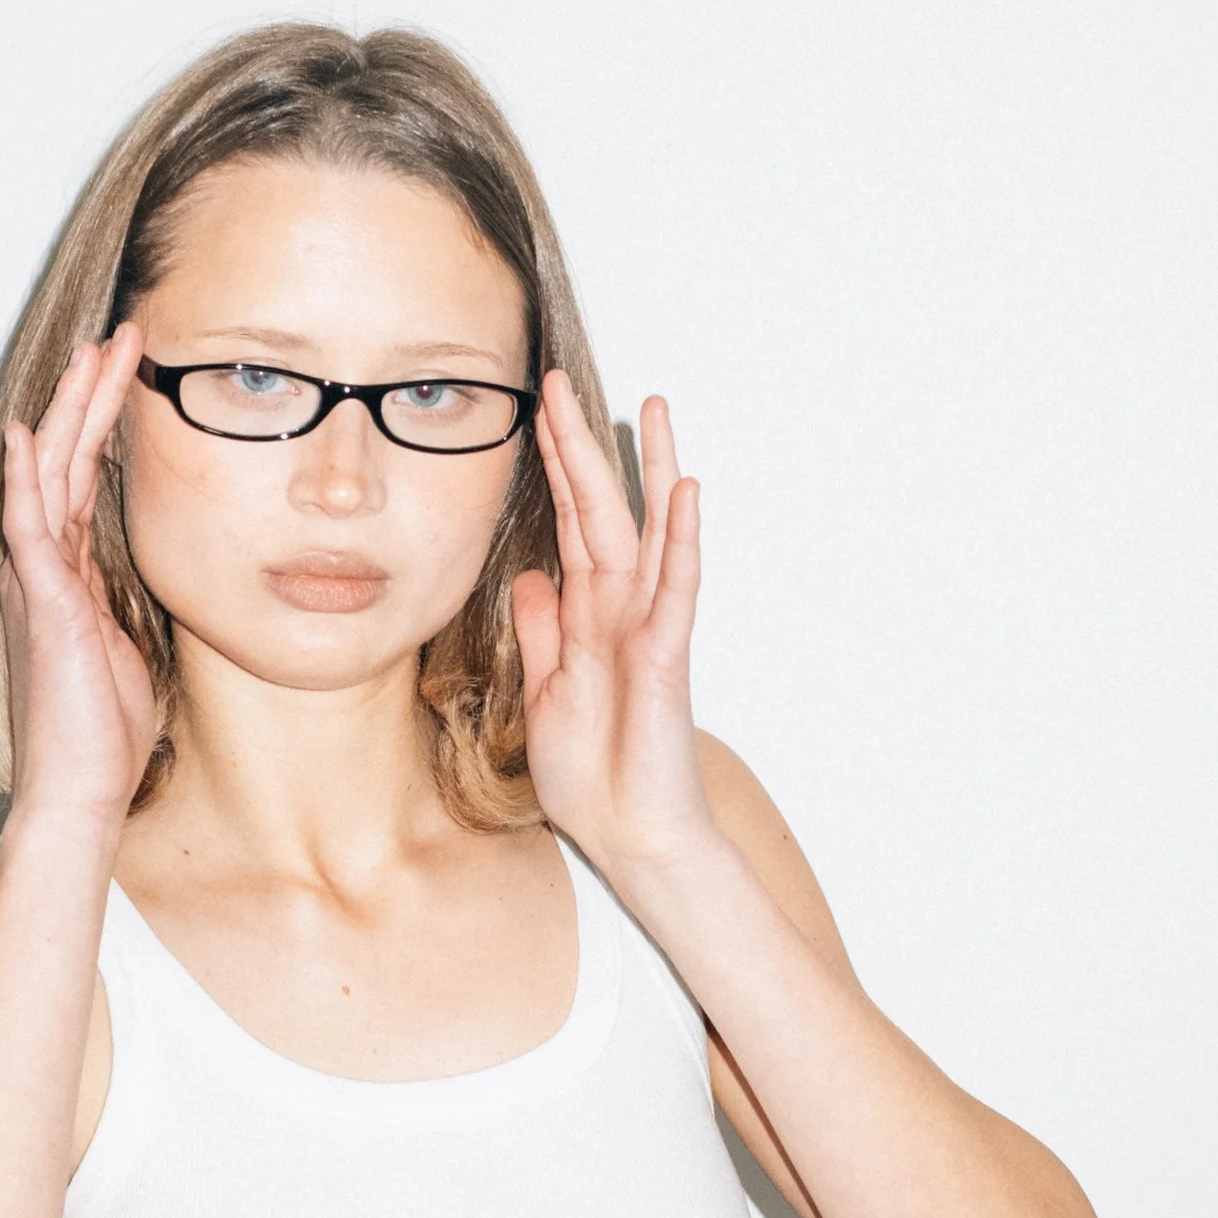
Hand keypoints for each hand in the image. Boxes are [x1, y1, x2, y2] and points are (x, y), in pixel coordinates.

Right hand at [0, 327, 155, 825]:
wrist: (80, 786)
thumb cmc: (104, 731)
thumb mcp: (131, 649)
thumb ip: (131, 606)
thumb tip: (163, 583)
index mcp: (67, 573)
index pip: (86, 479)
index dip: (106, 423)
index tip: (132, 374)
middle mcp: (45, 565)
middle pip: (69, 459)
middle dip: (94, 395)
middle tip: (122, 337)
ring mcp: (39, 579)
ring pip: (51, 473)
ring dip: (73, 411)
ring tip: (95, 354)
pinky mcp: (42, 601)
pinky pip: (29, 525)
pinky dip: (28, 477)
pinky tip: (30, 432)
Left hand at [513, 373, 715, 898]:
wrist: (630, 834)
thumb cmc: (594, 774)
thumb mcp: (544, 691)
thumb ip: (542, 631)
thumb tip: (531, 574)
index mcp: (586, 617)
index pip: (569, 526)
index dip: (551, 470)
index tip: (532, 413)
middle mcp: (620, 610)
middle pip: (602, 511)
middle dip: (581, 446)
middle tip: (559, 383)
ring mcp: (649, 626)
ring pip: (651, 532)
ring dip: (652, 470)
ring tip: (653, 409)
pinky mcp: (669, 654)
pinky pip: (678, 586)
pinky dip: (682, 540)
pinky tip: (686, 493)